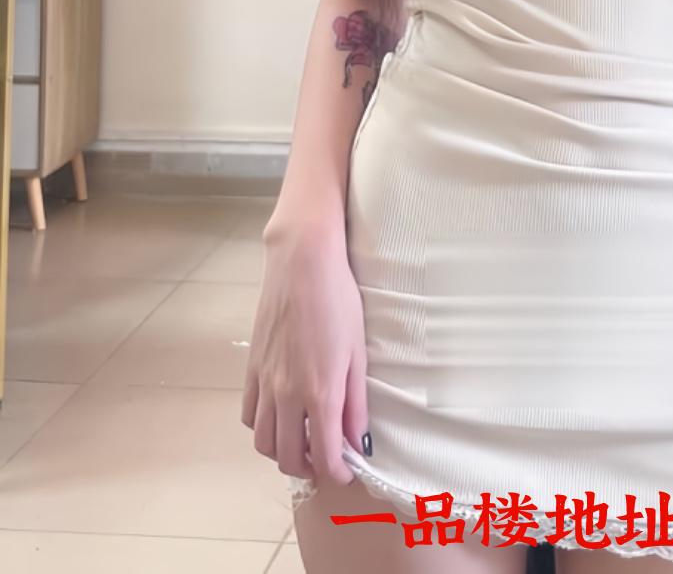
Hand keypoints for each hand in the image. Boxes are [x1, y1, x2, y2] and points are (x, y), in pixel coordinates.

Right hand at [242, 222, 369, 489]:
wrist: (302, 265)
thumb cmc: (339, 302)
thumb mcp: (358, 352)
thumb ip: (356, 402)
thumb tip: (358, 441)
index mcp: (319, 393)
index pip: (325, 456)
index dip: (337, 473)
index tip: (347, 471)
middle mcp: (287, 395)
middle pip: (289, 457)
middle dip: (309, 468)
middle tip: (326, 459)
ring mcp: (265, 383)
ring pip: (264, 442)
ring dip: (283, 452)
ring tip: (303, 440)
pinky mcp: (251, 368)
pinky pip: (249, 415)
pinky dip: (263, 427)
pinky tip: (280, 414)